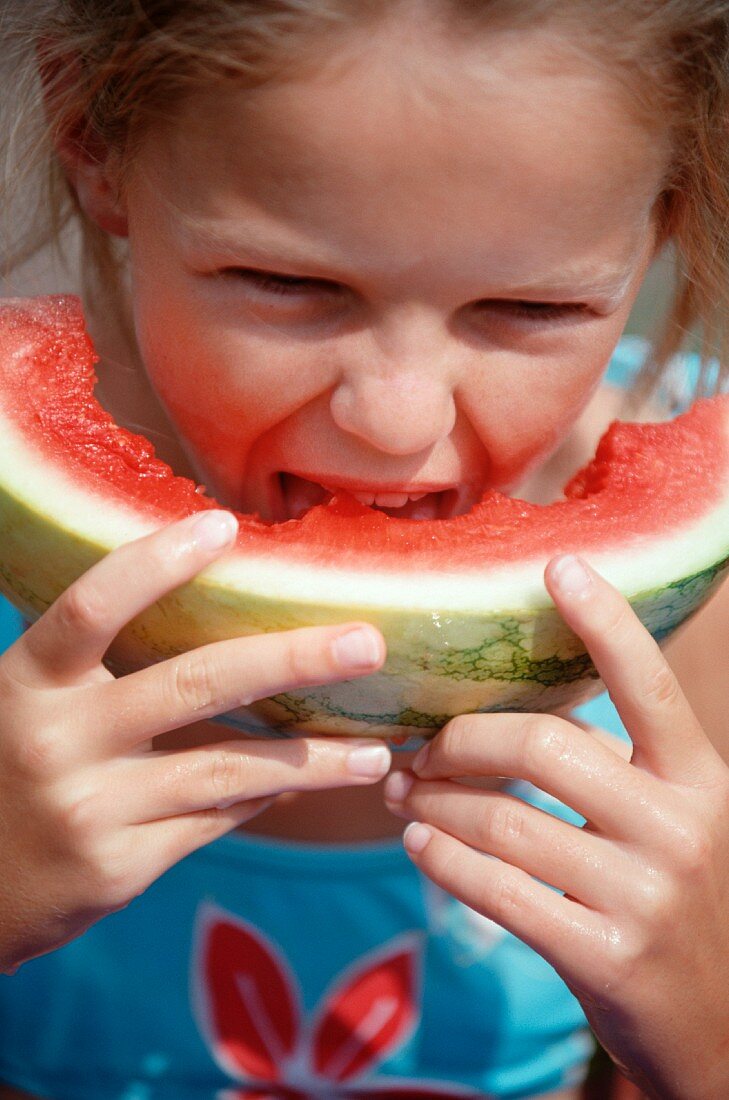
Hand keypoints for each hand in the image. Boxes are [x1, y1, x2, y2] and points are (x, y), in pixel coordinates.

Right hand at [0, 510, 388, 971]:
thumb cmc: (15, 766)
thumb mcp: (35, 701)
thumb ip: (97, 660)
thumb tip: (220, 606)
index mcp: (27, 682)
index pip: (91, 609)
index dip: (156, 564)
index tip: (225, 526)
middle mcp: (56, 741)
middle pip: (193, 685)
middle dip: (290, 660)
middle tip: (365, 642)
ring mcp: (91, 809)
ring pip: (226, 771)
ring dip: (311, 758)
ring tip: (377, 752)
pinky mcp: (120, 866)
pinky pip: (214, 819)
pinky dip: (268, 796)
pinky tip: (314, 783)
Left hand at [384, 555, 728, 1099]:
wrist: (716, 1027)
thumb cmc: (674, 900)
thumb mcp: (671, 820)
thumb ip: (613, 766)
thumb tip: (504, 718)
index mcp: (698, 778)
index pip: (649, 684)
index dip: (605, 622)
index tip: (558, 566)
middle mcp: (679, 826)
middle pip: (543, 745)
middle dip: (461, 740)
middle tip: (419, 747)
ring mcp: (645, 894)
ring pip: (505, 820)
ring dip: (435, 802)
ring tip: (402, 793)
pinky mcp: (607, 956)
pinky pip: (499, 890)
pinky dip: (444, 860)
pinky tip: (420, 844)